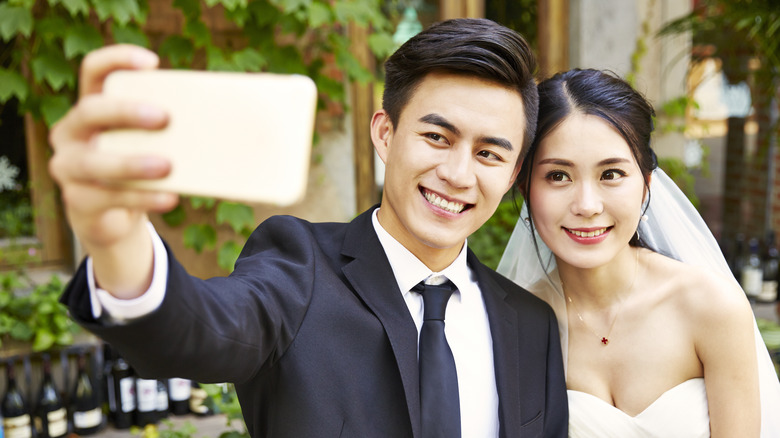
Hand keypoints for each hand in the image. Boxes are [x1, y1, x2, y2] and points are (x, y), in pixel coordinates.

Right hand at [49, 44, 177, 296]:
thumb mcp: (150, 144)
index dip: (117, 60)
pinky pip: (109, 198)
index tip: (153, 62)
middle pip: (90, 110)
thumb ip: (169, 129)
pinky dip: (142, 197)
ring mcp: (68, 167)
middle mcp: (71, 132)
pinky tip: (169, 197)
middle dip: (126, 111)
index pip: (94, 70)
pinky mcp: (78, 201)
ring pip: (93, 162)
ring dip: (131, 163)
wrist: (112, 218)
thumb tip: (228, 120)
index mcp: (91, 107)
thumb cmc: (138, 169)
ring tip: (167, 166)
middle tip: (165, 117)